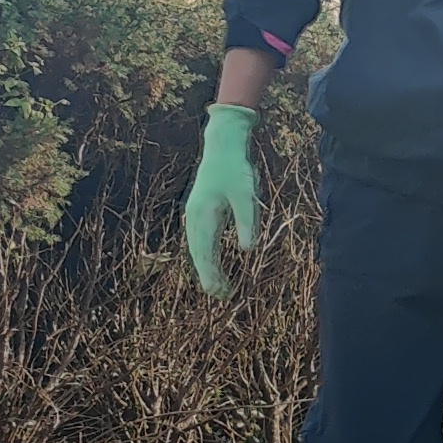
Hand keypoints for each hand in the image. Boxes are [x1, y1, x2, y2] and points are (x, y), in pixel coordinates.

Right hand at [185, 103, 260, 297]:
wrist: (222, 147)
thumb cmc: (235, 170)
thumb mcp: (246, 196)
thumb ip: (246, 222)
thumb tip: (247, 250)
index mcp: (203, 215)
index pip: (204, 251)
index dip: (210, 273)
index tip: (217, 291)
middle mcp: (195, 217)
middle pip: (199, 252)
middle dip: (209, 275)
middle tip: (221, 296)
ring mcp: (196, 213)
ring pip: (199, 246)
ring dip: (208, 266)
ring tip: (219, 286)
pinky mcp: (203, 210)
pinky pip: (202, 238)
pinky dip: (207, 253)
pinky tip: (214, 263)